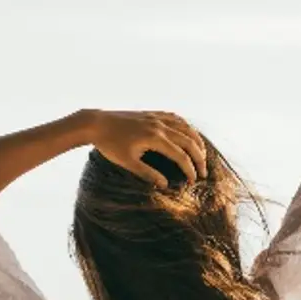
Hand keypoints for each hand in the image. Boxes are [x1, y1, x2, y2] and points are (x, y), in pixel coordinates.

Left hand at [82, 110, 207, 187]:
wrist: (97, 123)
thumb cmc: (110, 145)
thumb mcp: (128, 163)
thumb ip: (148, 174)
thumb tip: (165, 184)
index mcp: (155, 138)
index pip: (180, 155)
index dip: (190, 169)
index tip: (194, 181)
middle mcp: (160, 125)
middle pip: (188, 141)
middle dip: (199, 157)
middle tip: (203, 171)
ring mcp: (157, 117)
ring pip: (185, 127)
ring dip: (196, 140)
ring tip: (202, 153)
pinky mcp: (152, 113)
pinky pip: (176, 117)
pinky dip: (186, 126)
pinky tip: (188, 133)